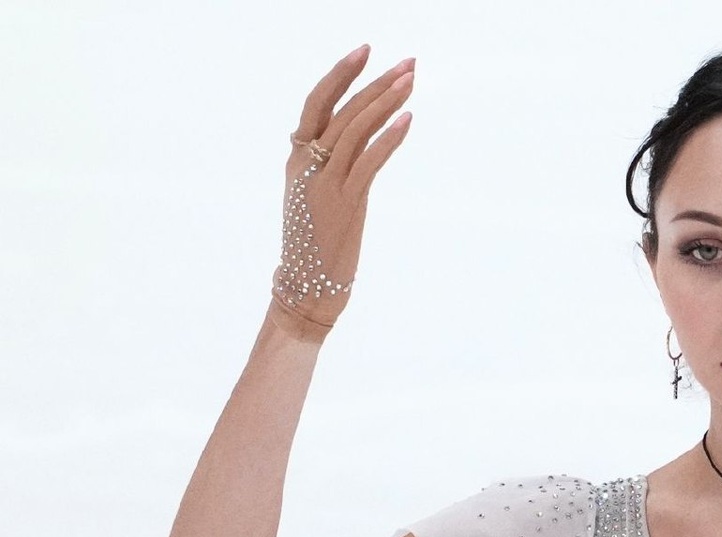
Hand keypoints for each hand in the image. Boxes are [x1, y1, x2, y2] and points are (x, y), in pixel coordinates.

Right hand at [268, 45, 414, 342]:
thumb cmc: (314, 243)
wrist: (306, 286)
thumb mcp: (313, 195)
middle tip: (407, 62)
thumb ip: (327, 164)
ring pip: (354, 130)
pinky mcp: (343, 203)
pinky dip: (388, 139)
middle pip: (342, 110)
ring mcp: (323, 183)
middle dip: (376, 83)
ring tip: (411, 80)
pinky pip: (367, 162)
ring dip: (385, 102)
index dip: (340, 75)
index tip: (365, 51)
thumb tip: (352, 137)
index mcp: (296, 159)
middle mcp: (305, 165)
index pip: (316, 104)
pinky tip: (407, 120)